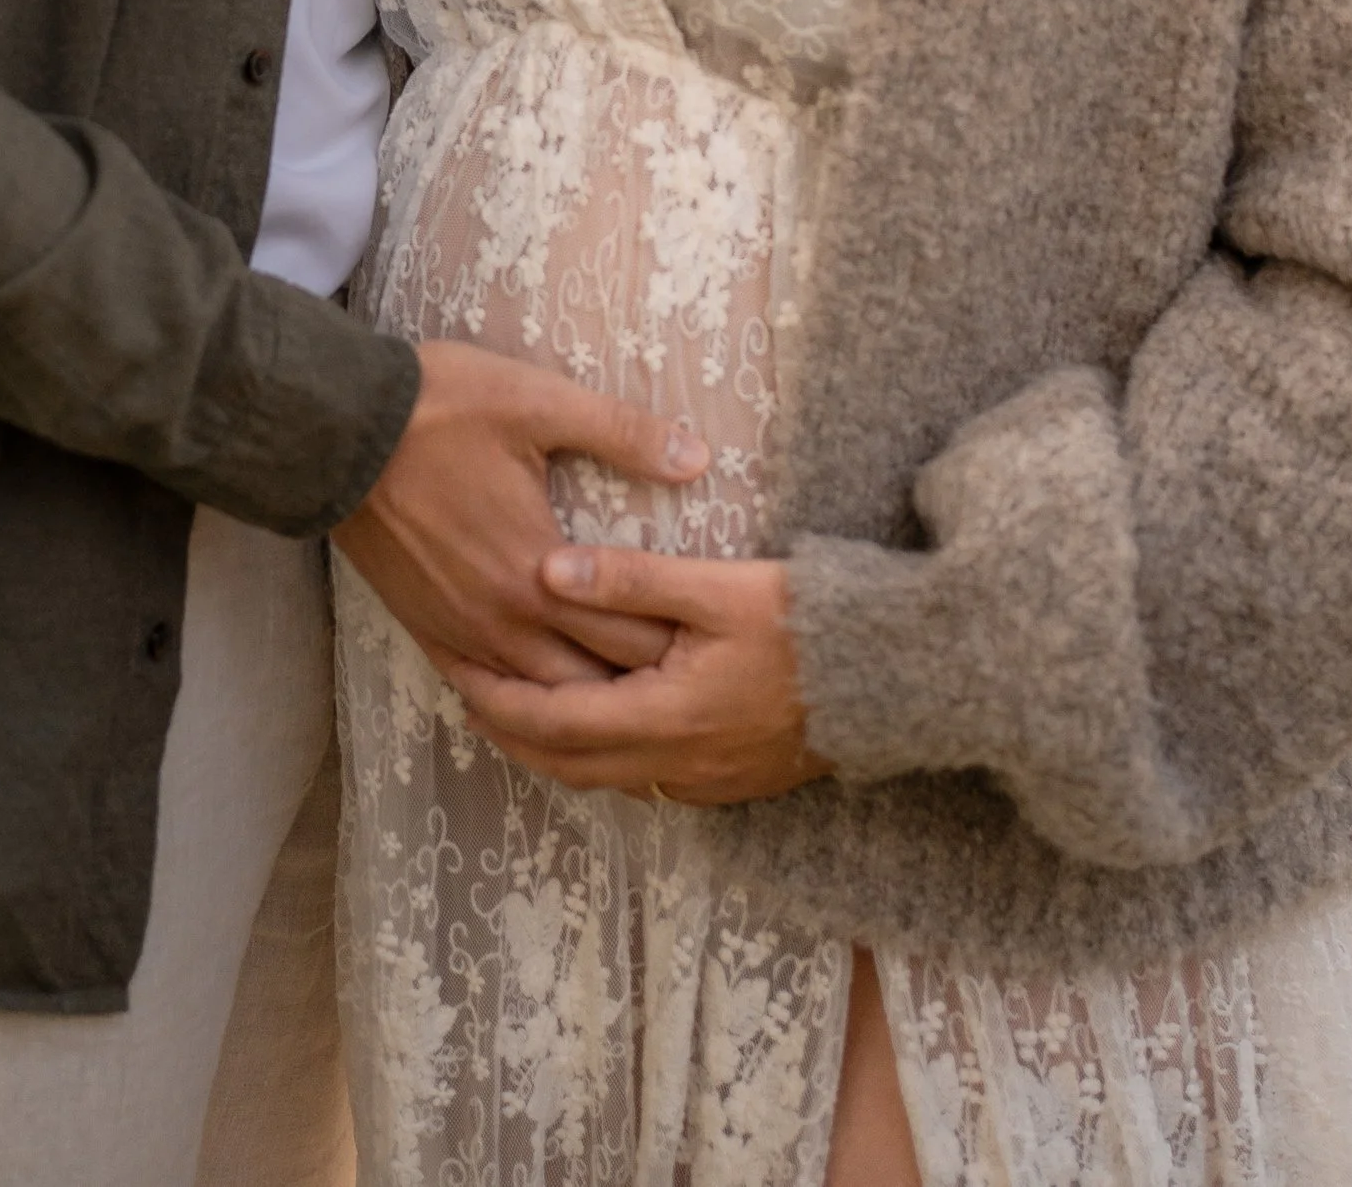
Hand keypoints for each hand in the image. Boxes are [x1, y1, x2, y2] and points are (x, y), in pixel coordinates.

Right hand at [333, 340, 709, 685]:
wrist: (336, 430)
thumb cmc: (441, 409)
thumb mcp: (538, 402)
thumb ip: (623, 433)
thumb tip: (698, 459)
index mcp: (542, 573)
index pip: (632, 636)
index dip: (679, 646)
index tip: (712, 648)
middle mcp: (504, 622)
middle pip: (592, 684)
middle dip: (642, 686)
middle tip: (686, 682)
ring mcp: (461, 633)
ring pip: (539, 700)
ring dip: (584, 703)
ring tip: (629, 705)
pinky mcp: (425, 630)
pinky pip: (481, 690)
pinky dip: (518, 702)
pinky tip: (541, 703)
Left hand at [442, 544, 830, 804]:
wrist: (899, 681)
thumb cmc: (809, 625)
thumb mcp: (716, 587)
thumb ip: (628, 580)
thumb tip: (545, 570)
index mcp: (662, 718)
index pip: (551, 720)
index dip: (495, 698)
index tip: (452, 668)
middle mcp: (676, 765)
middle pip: (565, 762)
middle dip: (508, 730)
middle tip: (465, 693)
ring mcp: (706, 781)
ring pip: (602, 777)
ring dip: (551, 746)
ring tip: (515, 707)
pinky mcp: (731, 780)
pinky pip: (642, 778)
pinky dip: (598, 754)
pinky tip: (596, 721)